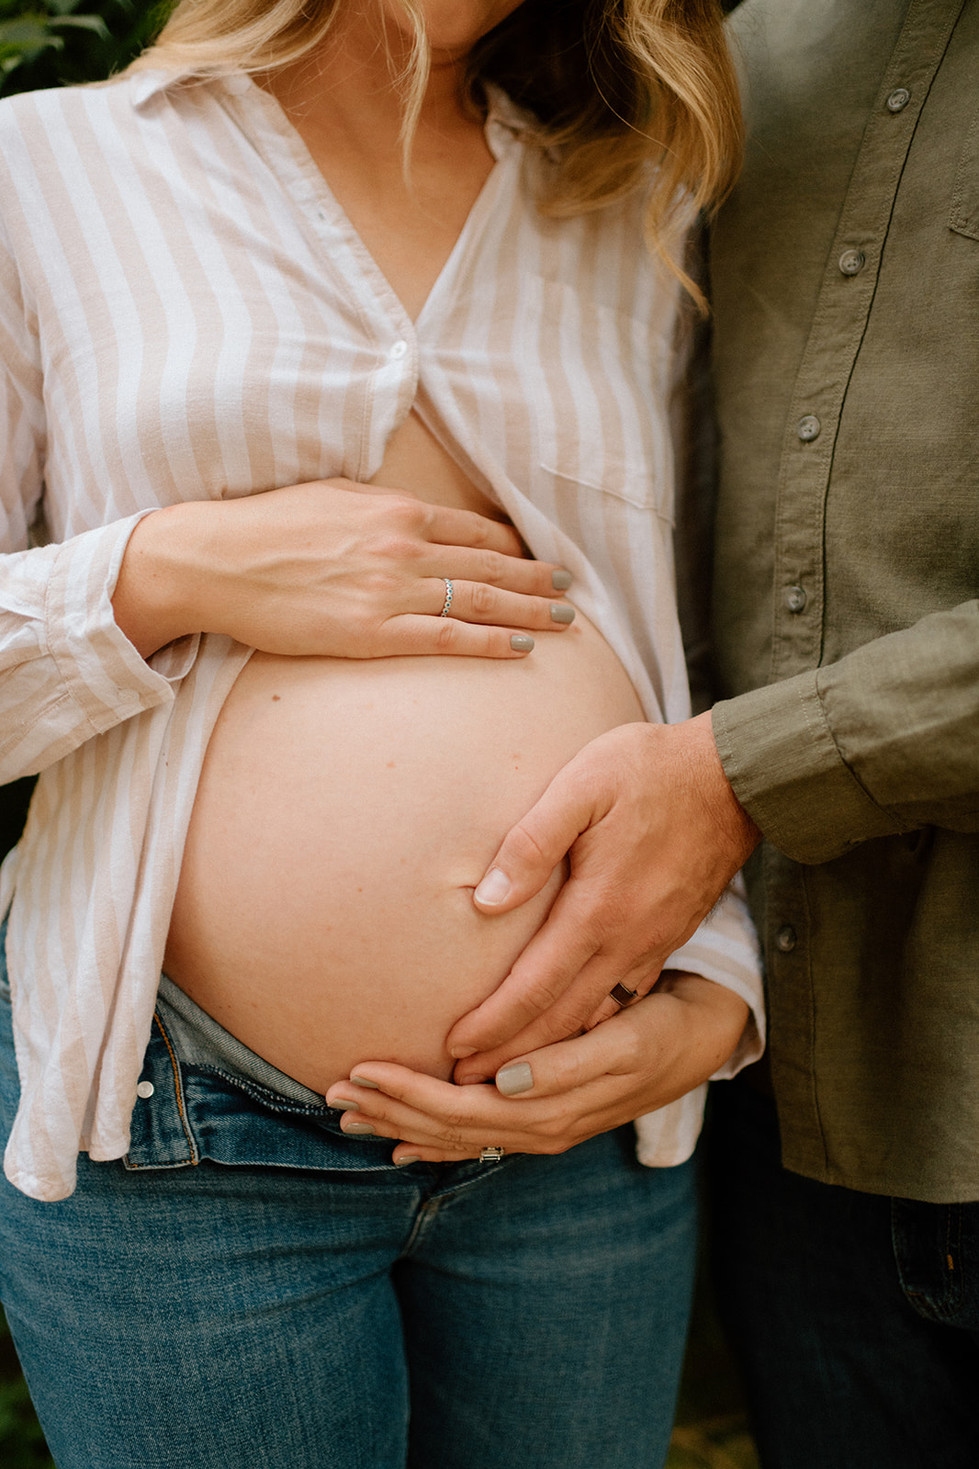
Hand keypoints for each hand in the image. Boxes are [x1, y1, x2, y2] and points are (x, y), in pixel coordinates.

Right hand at [112, 479, 572, 659]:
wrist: (218, 560)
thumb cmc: (268, 526)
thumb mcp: (334, 496)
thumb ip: (381, 507)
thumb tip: (412, 516)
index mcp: (398, 510)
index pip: (475, 530)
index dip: (515, 547)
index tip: (540, 559)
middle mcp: (404, 547)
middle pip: (490, 565)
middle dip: (536, 580)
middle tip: (569, 592)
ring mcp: (391, 590)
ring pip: (479, 601)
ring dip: (528, 611)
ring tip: (562, 622)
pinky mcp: (371, 632)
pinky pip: (445, 637)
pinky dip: (489, 642)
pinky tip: (519, 648)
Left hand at [324, 973, 750, 1162]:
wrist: (702, 1036)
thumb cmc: (661, 1026)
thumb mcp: (622, 1041)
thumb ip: (564, 1064)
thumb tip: (501, 1080)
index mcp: (551, 1107)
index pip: (460, 1108)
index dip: (406, 1093)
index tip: (358, 1070)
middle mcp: (539, 1126)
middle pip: (446, 1126)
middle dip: (387, 1110)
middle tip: (330, 1092)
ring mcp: (541, 1126)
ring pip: (456, 1133)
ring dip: (400, 1122)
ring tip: (349, 1115)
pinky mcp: (543, 1114)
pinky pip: (478, 1135)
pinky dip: (434, 1137)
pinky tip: (400, 1140)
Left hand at [440, 715, 759, 1059]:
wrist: (735, 777)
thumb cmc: (648, 770)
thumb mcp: (581, 786)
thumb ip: (531, 843)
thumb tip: (486, 901)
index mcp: (599, 909)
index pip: (535, 987)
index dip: (492, 1025)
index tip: (454, 1052)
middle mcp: (628, 940)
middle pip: (562, 1018)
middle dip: (512, 1058)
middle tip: (467, 1086)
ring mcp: (654, 943)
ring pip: (595, 1015)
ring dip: (549, 1050)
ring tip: (508, 1073)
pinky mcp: (669, 937)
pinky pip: (624, 997)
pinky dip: (590, 1026)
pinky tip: (571, 1032)